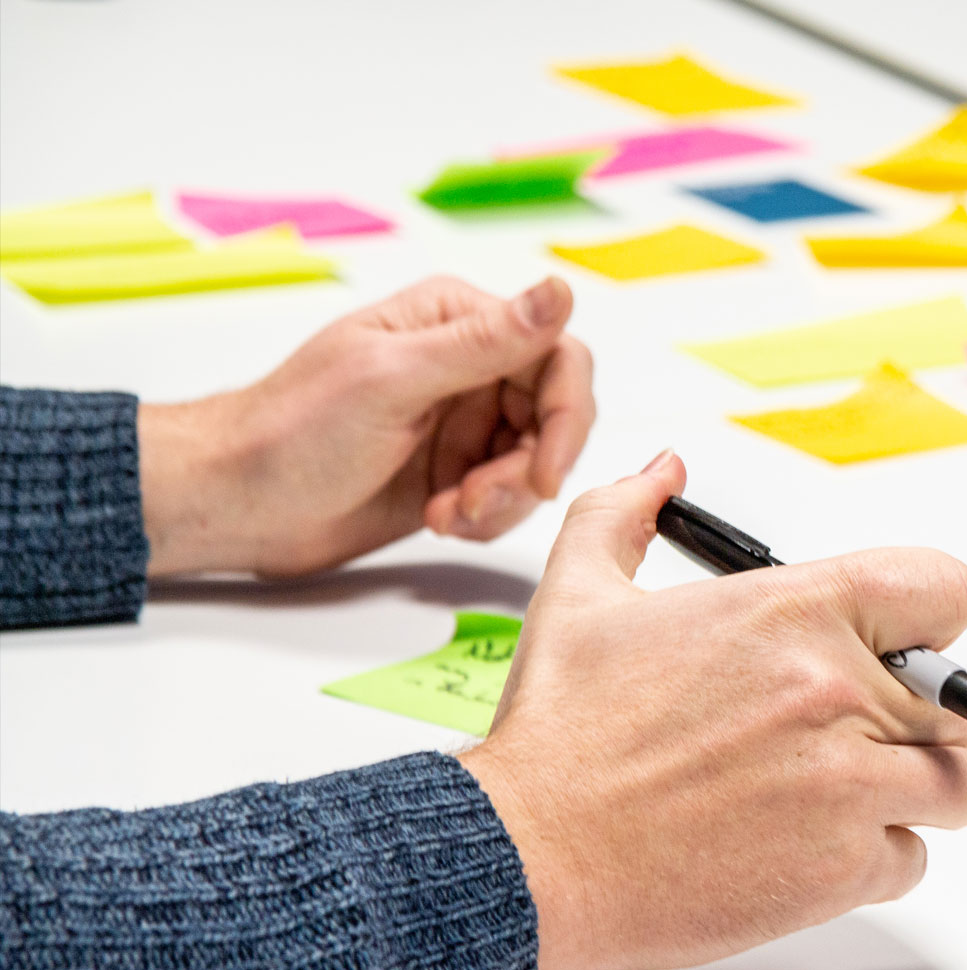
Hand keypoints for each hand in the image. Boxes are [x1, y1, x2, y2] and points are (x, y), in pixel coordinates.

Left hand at [139, 275, 595, 576]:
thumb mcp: (392, 380)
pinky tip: (438, 521)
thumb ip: (485, 342)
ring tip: (449, 514)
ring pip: (536, 462)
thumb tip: (561, 288)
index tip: (545, 472)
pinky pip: (509, 496)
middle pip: (554, 415)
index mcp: (456, 321)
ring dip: (503, 499)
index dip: (566, 414)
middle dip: (527, 468)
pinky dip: (486, 517)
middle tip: (479, 500)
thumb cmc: (292, 431)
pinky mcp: (456, 471)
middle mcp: (468, 365)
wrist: (237, 502)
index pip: (555, 354)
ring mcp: (463, 421)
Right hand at [458, 452, 966, 969]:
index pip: (947, 591)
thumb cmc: (559, 737)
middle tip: (845, 735)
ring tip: (844, 794)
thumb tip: (661, 473)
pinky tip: (807, 848)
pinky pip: (913, 859)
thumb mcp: (579, 595)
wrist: (532, 855)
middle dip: (911, 718)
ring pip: (960, 784)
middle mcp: (837, 692)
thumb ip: (625, 514)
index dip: (931, 620)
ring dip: (914, 790)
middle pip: (954, 701)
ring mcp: (849, 785)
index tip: (905, 646)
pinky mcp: (842, 868)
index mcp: (793, 613)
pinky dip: (873, 860)